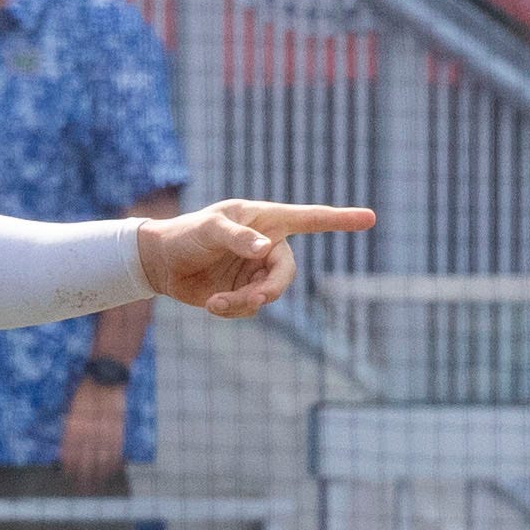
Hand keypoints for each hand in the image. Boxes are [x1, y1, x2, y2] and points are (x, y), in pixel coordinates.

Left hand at [58, 377, 126, 486]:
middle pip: (87, 454)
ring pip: (102, 453)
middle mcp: (90, 424)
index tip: (69, 477)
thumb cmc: (86, 391)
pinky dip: (115, 460)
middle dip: (85, 474)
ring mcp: (106, 424)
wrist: (106, 372)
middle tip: (83, 489)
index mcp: (76, 420)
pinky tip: (112, 471)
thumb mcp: (73, 407)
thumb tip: (69, 450)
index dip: (71, 464)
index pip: (71, 447)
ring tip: (96, 486)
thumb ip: (73, 427)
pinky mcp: (120, 423)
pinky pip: (117, 445)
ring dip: (99, 472)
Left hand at [137, 199, 373, 319]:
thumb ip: (236, 237)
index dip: (340, 219)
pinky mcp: (242, 293)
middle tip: (253, 299)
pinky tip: (212, 306)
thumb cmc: (185, 234)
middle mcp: (267, 247)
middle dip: (271, 288)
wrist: (159, 263)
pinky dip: (234, 310)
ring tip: (217, 304)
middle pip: (285, 272)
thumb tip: (264, 249)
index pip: (309, 219)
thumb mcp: (208, 229)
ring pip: (268, 294)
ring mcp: (255, 272)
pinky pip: (250, 308)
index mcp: (266, 221)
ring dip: (245, 303)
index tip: (370, 218)